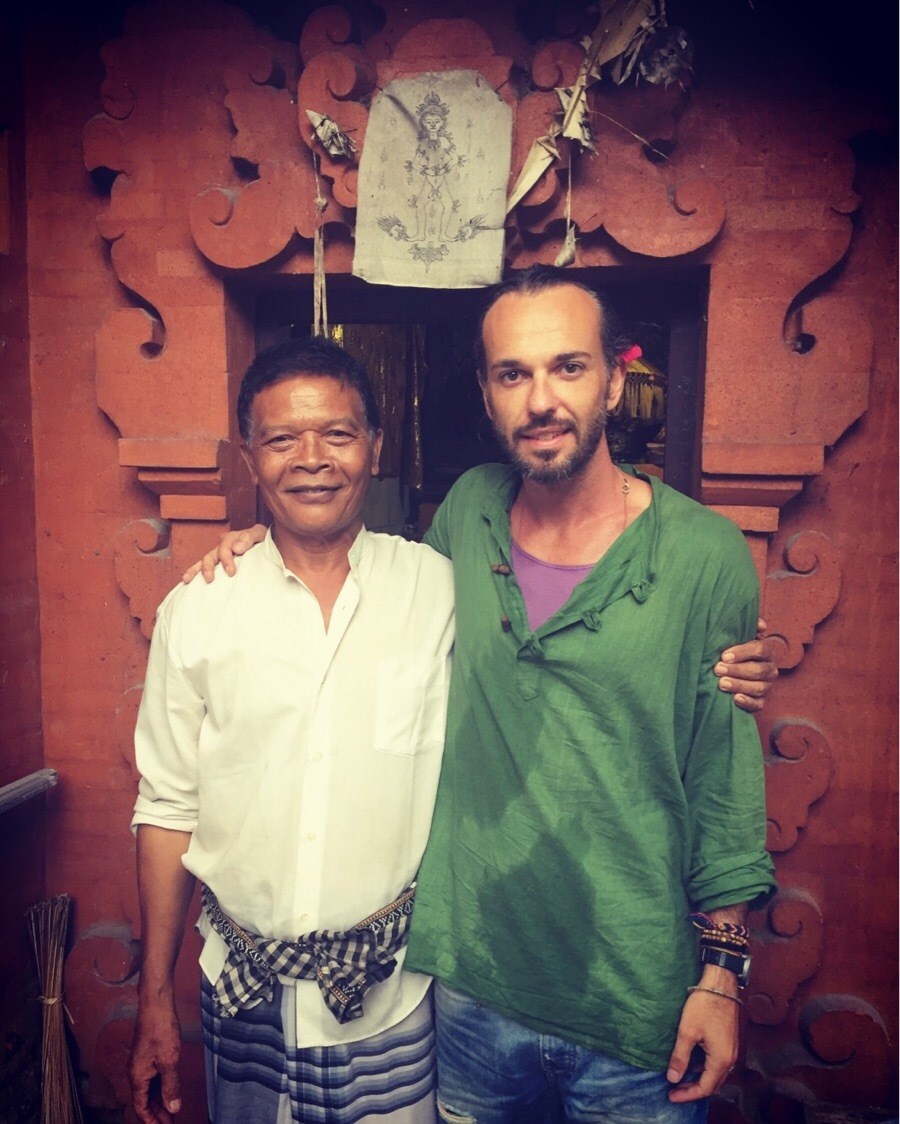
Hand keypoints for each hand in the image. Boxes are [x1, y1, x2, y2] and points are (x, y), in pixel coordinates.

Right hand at [129, 996, 182, 1122]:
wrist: (156, 1005)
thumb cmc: (160, 1029)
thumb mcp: (169, 1061)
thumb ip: (171, 1086)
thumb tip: (173, 1108)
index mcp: (137, 1077)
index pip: (141, 1107)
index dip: (151, 1121)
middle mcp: (136, 1072)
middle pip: (144, 1100)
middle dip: (157, 1114)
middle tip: (170, 1122)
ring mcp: (141, 1063)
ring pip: (149, 1089)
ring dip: (159, 1101)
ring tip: (171, 1112)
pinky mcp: (148, 1055)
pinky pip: (153, 1078)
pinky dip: (161, 1088)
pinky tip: (170, 1091)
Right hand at [181, 523, 267, 583]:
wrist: (266, 547)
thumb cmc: (263, 541)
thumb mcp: (260, 534)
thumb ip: (249, 537)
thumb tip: (236, 548)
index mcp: (232, 538)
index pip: (225, 546)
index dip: (226, 559)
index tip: (231, 572)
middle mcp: (222, 546)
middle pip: (211, 555)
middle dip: (208, 567)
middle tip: (210, 579)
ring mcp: (218, 555)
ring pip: (204, 561)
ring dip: (196, 570)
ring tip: (188, 579)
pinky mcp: (217, 564)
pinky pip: (202, 567)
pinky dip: (193, 573)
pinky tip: (186, 581)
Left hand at [666, 983, 738, 1102]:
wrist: (720, 984)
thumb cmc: (704, 1005)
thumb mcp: (687, 1031)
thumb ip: (680, 1057)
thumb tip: (672, 1078)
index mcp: (721, 1059)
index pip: (705, 1088)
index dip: (687, 1095)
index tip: (671, 1096)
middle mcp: (731, 1058)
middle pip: (713, 1084)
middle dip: (693, 1090)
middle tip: (674, 1090)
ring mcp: (732, 1049)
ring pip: (716, 1074)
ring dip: (699, 1079)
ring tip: (681, 1078)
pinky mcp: (730, 1041)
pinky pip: (718, 1063)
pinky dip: (705, 1068)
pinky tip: (693, 1062)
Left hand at [714, 618, 778, 712]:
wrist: (729, 670)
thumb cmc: (733, 651)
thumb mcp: (738, 637)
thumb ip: (748, 627)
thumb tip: (761, 625)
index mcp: (766, 651)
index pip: (760, 650)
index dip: (743, 652)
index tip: (724, 656)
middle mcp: (770, 669)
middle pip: (758, 670)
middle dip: (737, 670)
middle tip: (718, 669)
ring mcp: (767, 686)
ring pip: (758, 688)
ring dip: (739, 685)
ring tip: (721, 684)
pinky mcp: (760, 701)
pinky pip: (758, 704)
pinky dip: (748, 702)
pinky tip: (735, 698)